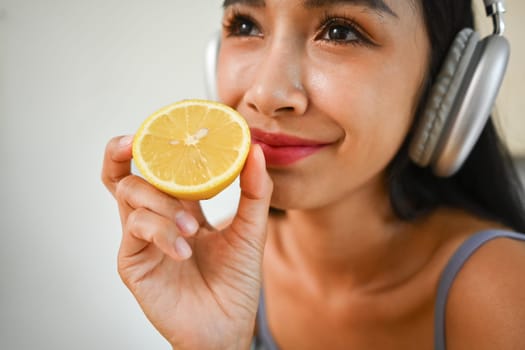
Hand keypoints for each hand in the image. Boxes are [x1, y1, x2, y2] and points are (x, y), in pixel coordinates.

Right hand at [101, 135, 272, 349]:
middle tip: (135, 141)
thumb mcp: (250, 231)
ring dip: (162, 203)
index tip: (172, 123)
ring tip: (191, 228)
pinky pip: (136, 229)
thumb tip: (255, 148)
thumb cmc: (236, 282)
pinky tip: (184, 249)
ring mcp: (141, 239)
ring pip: (131, 194)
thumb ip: (254, 191)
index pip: (160, 168)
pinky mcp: (132, 262)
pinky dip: (161, 232)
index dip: (157, 143)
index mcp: (180, 207)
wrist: (227, 327)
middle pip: (124, 174)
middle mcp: (156, 218)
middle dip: (123, 151)